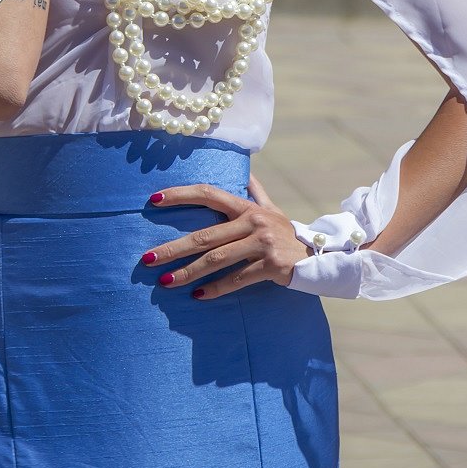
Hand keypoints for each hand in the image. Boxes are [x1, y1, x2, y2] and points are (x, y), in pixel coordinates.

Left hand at [141, 172, 313, 299]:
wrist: (319, 256)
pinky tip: (198, 296)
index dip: (180, 195)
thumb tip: (246, 171)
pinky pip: (237, 279)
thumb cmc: (286, 233)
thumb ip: (256, 191)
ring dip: (188, 272)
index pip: (208, 193)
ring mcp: (261, 243)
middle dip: (173, 248)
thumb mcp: (272, 209)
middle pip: (204, 235)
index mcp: (246, 207)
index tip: (153, 201)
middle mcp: (252, 221)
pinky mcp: (270, 265)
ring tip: (165, 282)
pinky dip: (217, 289)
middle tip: (147, 258)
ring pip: (217, 259)